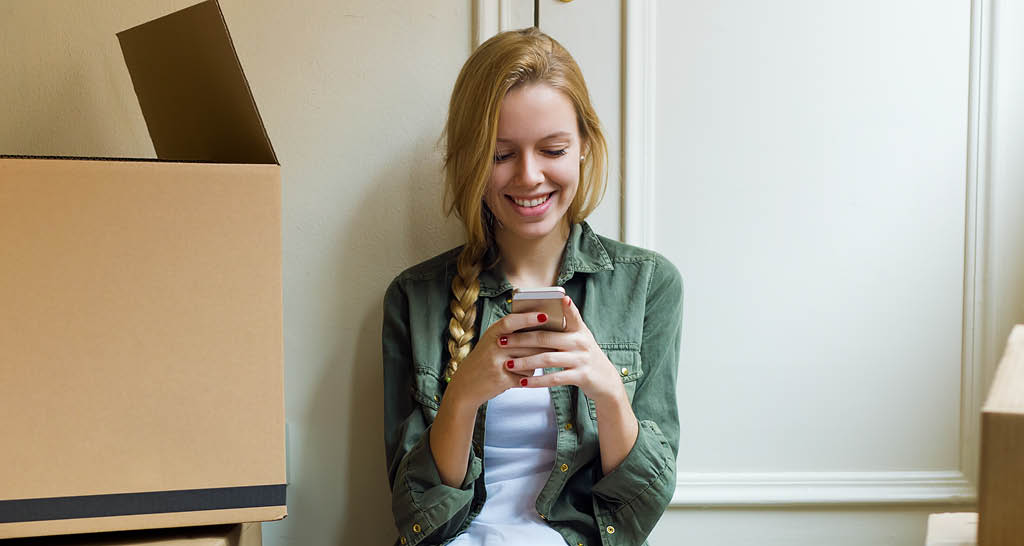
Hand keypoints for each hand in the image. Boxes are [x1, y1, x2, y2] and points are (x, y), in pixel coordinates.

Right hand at [445, 310, 552, 409]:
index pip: (511, 321)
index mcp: (492, 333)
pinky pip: (525, 376)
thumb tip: (543, 328)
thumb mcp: (492, 341)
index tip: (545, 316)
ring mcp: (496, 363)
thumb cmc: (485, 360)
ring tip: (538, 362)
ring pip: (529, 360)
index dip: (528, 318)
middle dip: (544, 344)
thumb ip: (512, 334)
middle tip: (558, 343)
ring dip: (536, 362)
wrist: (466, 385)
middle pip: (526, 342)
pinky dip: (528, 377)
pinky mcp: (501, 380)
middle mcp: (493, 346)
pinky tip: (525, 377)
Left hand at [502, 296, 625, 405]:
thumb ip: (562, 329)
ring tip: (508, 363)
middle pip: (546, 338)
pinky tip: (522, 381)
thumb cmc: (584, 356)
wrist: (605, 381)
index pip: (572, 314)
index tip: (560, 297)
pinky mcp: (581, 376)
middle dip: (521, 339)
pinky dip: (537, 380)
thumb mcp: (578, 339)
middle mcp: (581, 342)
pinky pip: (554, 378)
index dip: (567, 306)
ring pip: (548, 359)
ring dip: (525, 361)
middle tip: (501, 340)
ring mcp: (581, 359)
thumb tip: (534, 317)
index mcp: (580, 329)